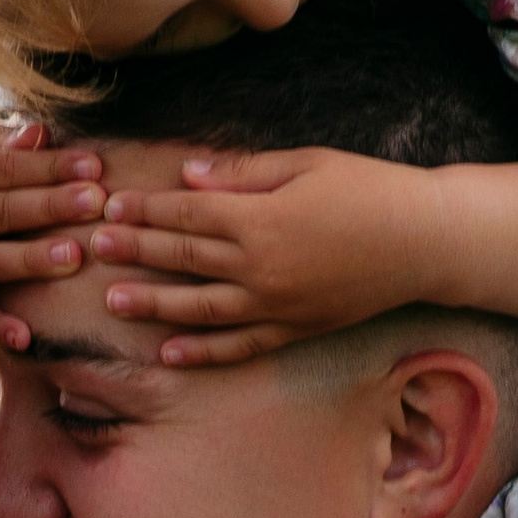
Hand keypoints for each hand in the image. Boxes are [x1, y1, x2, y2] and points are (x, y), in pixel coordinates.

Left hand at [88, 145, 444, 364]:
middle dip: (135, 251)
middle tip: (92, 247)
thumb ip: (243, 173)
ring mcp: (277, 306)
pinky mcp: (295, 329)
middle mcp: (261, 268)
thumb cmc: (368, 190)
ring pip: (200, 309)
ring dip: (153, 306)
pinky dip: (204, 352)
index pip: (187, 215)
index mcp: (261, 219)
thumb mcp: (305, 164)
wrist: (425, 242)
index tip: (110, 206)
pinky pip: (240, 346)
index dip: (145, 210)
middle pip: (184, 259)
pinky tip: (170, 353)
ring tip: (112, 302)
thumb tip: (189, 177)